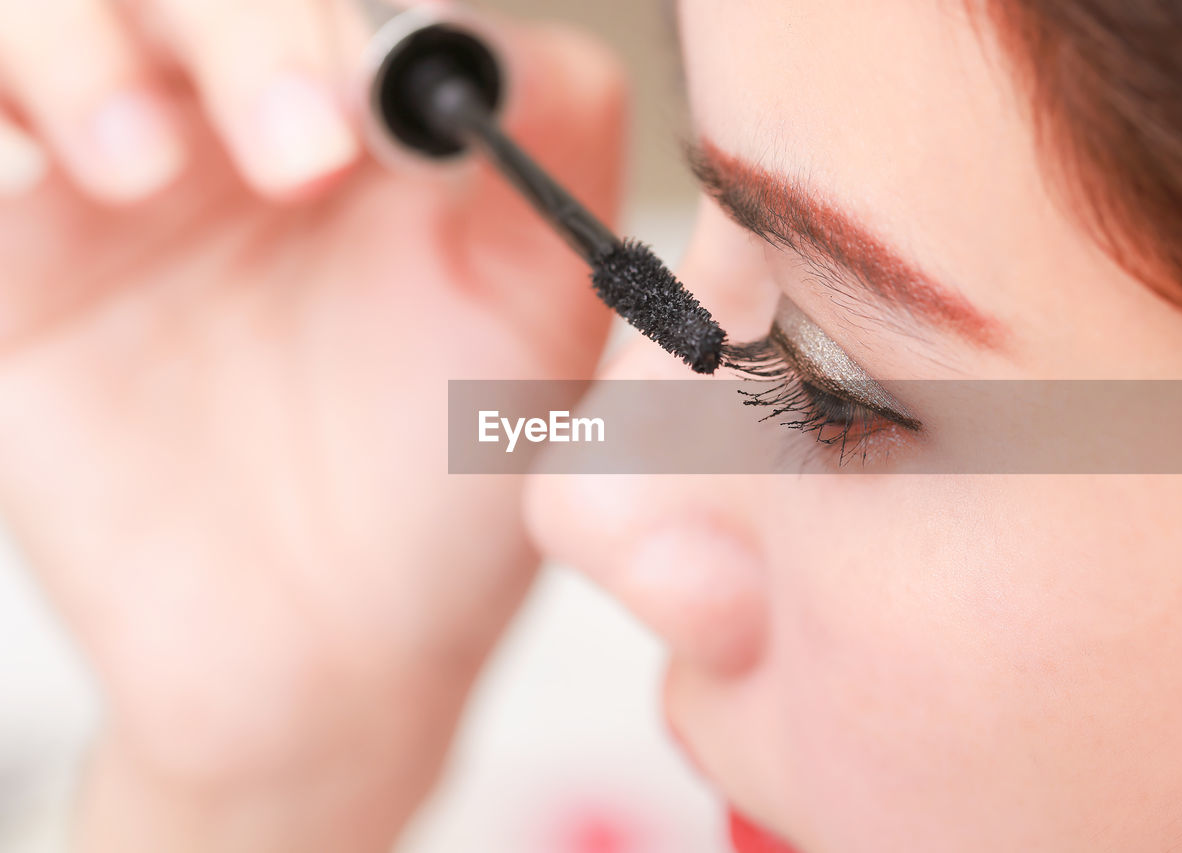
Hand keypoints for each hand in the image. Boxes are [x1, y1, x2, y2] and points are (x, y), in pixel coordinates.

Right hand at [0, 2, 623, 849]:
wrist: (325, 657)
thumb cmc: (449, 497)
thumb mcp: (540, 327)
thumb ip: (555, 169)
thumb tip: (505, 40)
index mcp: (368, 126)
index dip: (347, 22)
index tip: (384, 113)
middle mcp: (233, 129)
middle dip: (243, 30)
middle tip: (302, 149)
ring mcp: (111, 190)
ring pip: (49, 21)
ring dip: (84, 54)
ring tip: (141, 166)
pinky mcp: (14, 270)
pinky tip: (35, 178)